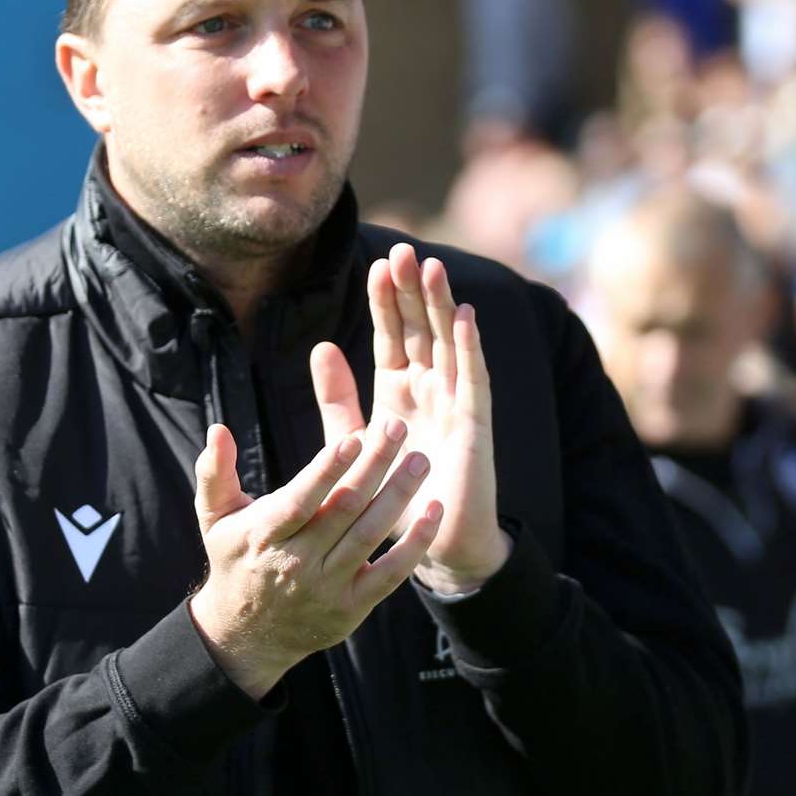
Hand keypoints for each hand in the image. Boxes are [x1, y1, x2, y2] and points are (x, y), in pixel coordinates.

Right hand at [188, 418, 442, 699]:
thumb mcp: (214, 517)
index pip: (300, 501)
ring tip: (420, 459)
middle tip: (397, 427)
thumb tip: (218, 429)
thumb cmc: (235, 560)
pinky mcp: (353, 607)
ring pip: (369, 536)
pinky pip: (392, 574)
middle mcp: (296, 563)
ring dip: (399, 496)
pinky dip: (415, 543)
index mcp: (263, 536)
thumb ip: (215, 472)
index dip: (327, 470)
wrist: (247, 636)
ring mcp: (327, 588)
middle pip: (343, 509)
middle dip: (373, 465)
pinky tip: (434, 510)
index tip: (354, 437)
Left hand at [312, 243, 510, 593]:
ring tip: (430, 267)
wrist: (432, 546)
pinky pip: (473, 378)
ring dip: (440, 305)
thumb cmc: (393, 496)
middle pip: (420, 329)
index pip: (392, 335)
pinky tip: (464, 315)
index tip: (375, 264)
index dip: (386, 301)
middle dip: (411, 291)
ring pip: (447, 343)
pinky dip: (470, 347)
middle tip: (401, 249)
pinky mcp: (475, 425)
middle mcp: (429, 389)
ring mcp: (455, 403)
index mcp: (399, 390)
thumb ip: (338, 397)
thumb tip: (320, 346)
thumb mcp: (355, 441)